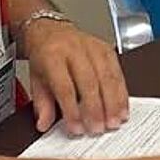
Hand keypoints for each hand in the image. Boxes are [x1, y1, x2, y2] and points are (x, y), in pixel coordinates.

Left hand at [23, 18, 128, 135]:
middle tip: (98, 129)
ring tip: (114, 122)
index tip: (77, 128)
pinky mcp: (107, 49)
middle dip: (96, 109)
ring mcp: (93, 48)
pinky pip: (118, 73)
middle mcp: (74, 49)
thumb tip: (44, 124)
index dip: (72, 110)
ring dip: (113, 103)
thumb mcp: (36, 80)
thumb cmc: (45, 56)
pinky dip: (122, 93)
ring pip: (107, 77)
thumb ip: (42, 104)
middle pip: (89, 82)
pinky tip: (122, 108)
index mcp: (52, 56)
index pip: (64, 86)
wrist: (51, 31)